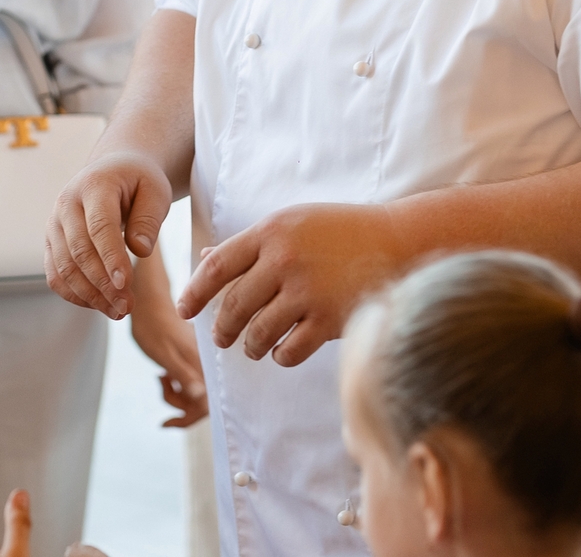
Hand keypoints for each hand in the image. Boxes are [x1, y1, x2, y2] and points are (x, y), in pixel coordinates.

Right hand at [45, 151, 172, 318]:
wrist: (113, 171)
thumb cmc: (138, 181)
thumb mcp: (156, 190)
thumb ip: (149, 218)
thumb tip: (139, 250)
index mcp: (93, 184)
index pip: (99, 226)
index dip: (111, 258)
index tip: (126, 285)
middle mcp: (66, 203)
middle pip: (79, 251)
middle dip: (103, 284)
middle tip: (127, 307)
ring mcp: (55, 223)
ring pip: (64, 267)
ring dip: (90, 295)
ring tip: (118, 311)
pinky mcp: (52, 241)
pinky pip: (55, 274)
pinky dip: (75, 294)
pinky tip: (99, 304)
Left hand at [128, 266, 206, 427]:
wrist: (147, 303)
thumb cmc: (153, 327)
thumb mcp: (165, 355)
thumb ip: (184, 376)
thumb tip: (201, 399)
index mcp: (205, 365)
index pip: (208, 404)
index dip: (190, 418)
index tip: (168, 421)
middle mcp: (208, 366)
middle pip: (202, 403)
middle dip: (179, 405)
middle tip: (161, 387)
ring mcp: (201, 365)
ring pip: (194, 395)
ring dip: (175, 394)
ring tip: (160, 377)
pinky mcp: (194, 362)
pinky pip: (189, 384)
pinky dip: (175, 385)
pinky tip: (164, 374)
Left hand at [175, 203, 405, 366]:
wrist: (396, 242)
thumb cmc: (338, 231)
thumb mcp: (291, 224)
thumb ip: (249, 244)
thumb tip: (206, 260)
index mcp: (270, 232)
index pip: (217, 266)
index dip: (194, 292)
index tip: (184, 310)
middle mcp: (284, 260)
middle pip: (234, 305)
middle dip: (221, 328)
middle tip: (220, 337)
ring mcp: (307, 291)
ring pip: (258, 333)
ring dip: (249, 346)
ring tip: (251, 347)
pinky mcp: (330, 319)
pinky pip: (289, 351)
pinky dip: (280, 356)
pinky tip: (281, 351)